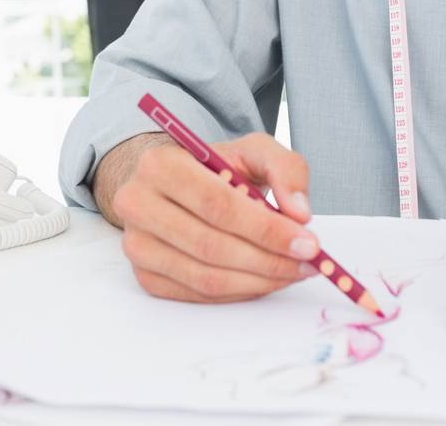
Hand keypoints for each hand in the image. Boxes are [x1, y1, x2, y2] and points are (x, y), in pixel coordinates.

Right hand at [93, 131, 320, 302]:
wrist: (174, 185)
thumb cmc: (215, 167)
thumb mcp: (253, 151)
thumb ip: (285, 170)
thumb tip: (300, 214)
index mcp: (160, 164)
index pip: (217, 204)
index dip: (266, 229)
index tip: (308, 242)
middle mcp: (137, 203)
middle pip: (211, 245)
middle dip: (268, 260)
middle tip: (307, 263)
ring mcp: (136, 244)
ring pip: (205, 277)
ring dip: (258, 281)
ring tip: (293, 272)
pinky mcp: (144, 275)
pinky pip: (199, 295)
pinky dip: (239, 292)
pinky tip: (264, 279)